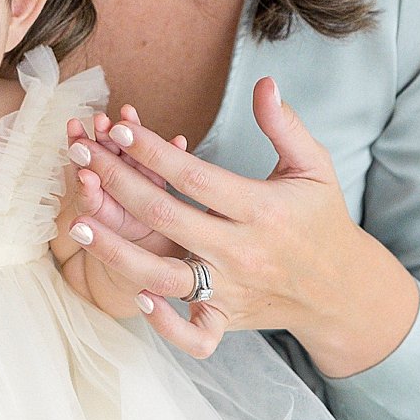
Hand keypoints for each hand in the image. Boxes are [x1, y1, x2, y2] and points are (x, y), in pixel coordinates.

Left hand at [66, 78, 418, 370]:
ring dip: (116, 252)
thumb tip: (265, 83)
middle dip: (117, 184)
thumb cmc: (320, 219)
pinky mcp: (227, 321)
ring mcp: (232, 291)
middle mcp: (242, 253)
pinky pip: (192, 336)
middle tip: (81, 155)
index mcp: (262, 210)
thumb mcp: (314, 166)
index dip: (152, 151)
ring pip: (164, 278)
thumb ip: (285, 126)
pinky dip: (163, 322)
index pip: (194, 177)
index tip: (119, 128)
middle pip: (167, 219)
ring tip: (78, 224)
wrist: (341, 289)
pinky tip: (134, 295)